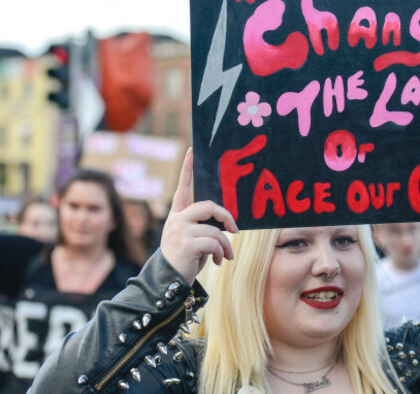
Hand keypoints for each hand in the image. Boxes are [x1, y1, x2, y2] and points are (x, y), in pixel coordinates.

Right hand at [160, 148, 237, 283]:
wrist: (168, 283)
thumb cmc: (186, 260)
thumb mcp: (194, 239)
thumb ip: (203, 226)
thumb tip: (227, 222)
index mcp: (177, 216)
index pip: (183, 188)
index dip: (187, 169)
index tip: (192, 150)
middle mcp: (176, 220)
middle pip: (208, 206)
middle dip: (226, 217)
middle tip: (236, 230)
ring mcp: (179, 231)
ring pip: (215, 229)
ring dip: (226, 245)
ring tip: (225, 256)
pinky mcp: (186, 244)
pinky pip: (215, 243)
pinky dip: (222, 253)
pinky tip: (220, 262)